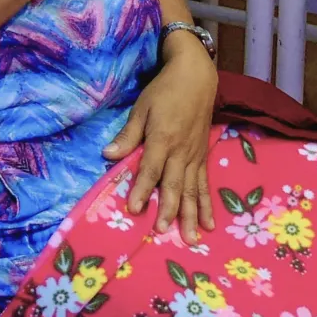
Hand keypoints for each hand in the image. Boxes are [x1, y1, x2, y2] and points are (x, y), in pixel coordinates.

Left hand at [105, 43, 218, 243]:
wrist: (196, 78)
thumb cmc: (164, 92)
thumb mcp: (141, 109)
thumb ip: (128, 135)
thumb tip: (108, 155)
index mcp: (163, 139)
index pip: (150, 170)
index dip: (141, 190)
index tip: (134, 209)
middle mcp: (182, 152)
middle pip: (174, 185)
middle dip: (167, 210)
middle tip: (161, 232)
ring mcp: (195, 156)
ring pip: (193, 190)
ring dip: (190, 215)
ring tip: (191, 239)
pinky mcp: (203, 157)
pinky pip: (205, 185)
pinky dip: (206, 205)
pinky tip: (208, 224)